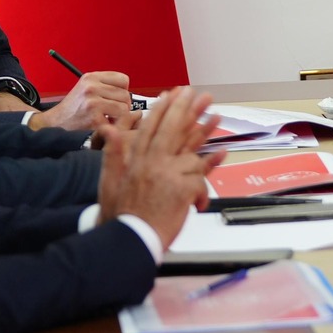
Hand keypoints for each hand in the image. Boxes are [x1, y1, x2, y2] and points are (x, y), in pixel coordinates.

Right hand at [36, 70, 131, 130]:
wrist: (53, 125)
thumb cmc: (72, 110)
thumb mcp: (85, 90)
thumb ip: (105, 87)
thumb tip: (130, 94)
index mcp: (91, 77)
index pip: (123, 79)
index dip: (122, 91)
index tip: (115, 99)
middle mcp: (91, 87)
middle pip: (125, 95)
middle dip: (122, 107)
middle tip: (111, 114)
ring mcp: (92, 102)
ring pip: (124, 108)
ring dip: (119, 118)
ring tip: (107, 120)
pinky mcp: (94, 118)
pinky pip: (118, 121)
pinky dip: (114, 127)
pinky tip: (103, 126)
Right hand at [98, 86, 212, 249]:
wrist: (129, 240)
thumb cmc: (121, 216)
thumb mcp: (109, 183)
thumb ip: (113, 155)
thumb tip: (110, 131)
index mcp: (136, 162)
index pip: (150, 129)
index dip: (161, 110)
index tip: (170, 95)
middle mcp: (151, 165)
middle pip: (171, 130)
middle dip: (184, 108)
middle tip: (195, 93)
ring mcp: (167, 176)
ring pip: (190, 154)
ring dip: (205, 136)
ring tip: (217, 116)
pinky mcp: (181, 191)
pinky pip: (200, 178)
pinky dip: (210, 171)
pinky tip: (222, 153)